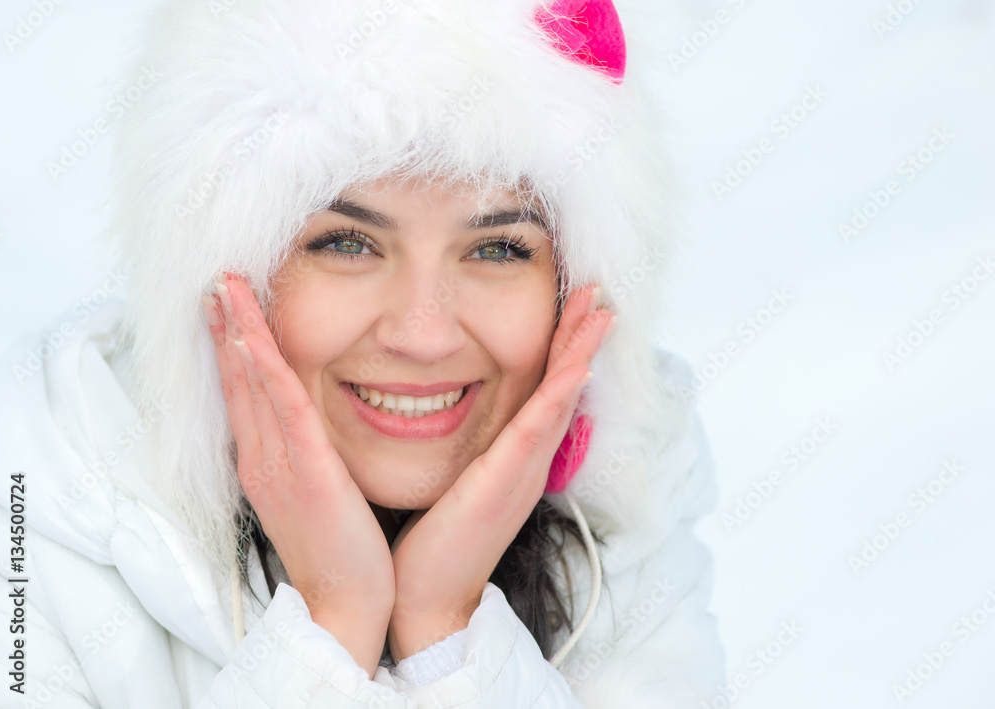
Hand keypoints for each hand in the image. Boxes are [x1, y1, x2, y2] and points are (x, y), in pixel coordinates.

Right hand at [203, 273, 395, 677]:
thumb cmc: (339, 553)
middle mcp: (263, 460)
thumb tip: (313, 428)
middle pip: (239, 381)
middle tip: (219, 280)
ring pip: (253, 386)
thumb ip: (308, 459)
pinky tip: (255, 336)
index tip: (229, 306)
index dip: (234, 347)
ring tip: (228, 288)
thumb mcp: (317, 496)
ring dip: (239, 332)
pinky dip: (266, 369)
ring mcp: (278, 466)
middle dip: (227, 327)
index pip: (245, 394)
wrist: (344, 607)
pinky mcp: (307, 473)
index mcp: (267, 465)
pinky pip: (284, 410)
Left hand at [386, 283, 613, 660]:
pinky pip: (535, 432)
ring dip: (580, 354)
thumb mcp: (455, 484)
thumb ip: (464, 451)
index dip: (563, 350)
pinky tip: (574, 367)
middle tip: (599, 294)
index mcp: (515, 460)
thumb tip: (444, 414)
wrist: (428, 597)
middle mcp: (527, 463)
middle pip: (563, 389)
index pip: (545, 394)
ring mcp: (521, 474)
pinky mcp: (502, 485)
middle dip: (581, 339)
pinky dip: (557, 396)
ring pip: (559, 401)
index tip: (573, 309)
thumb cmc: (434, 543)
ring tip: (600, 312)